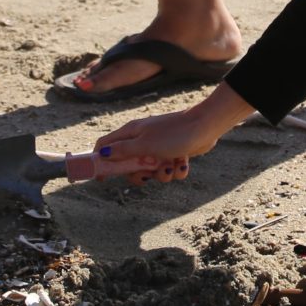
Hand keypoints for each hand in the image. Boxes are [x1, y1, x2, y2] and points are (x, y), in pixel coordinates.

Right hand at [94, 88, 252, 184]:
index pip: (105, 145)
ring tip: (171, 165)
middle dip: (139, 174)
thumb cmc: (174, 134)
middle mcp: (142, 139)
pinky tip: (183, 162)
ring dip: (162, 174)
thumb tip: (102, 154)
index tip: (103, 178)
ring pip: (150, 171)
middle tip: (149, 172)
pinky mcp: (173, 153)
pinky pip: (168, 169)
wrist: (206, 127)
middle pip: (128, 165)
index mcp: (131, 133)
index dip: (100, 161)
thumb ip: (123, 150)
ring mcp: (158, 147)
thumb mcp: (145, 144)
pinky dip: (176, 170)